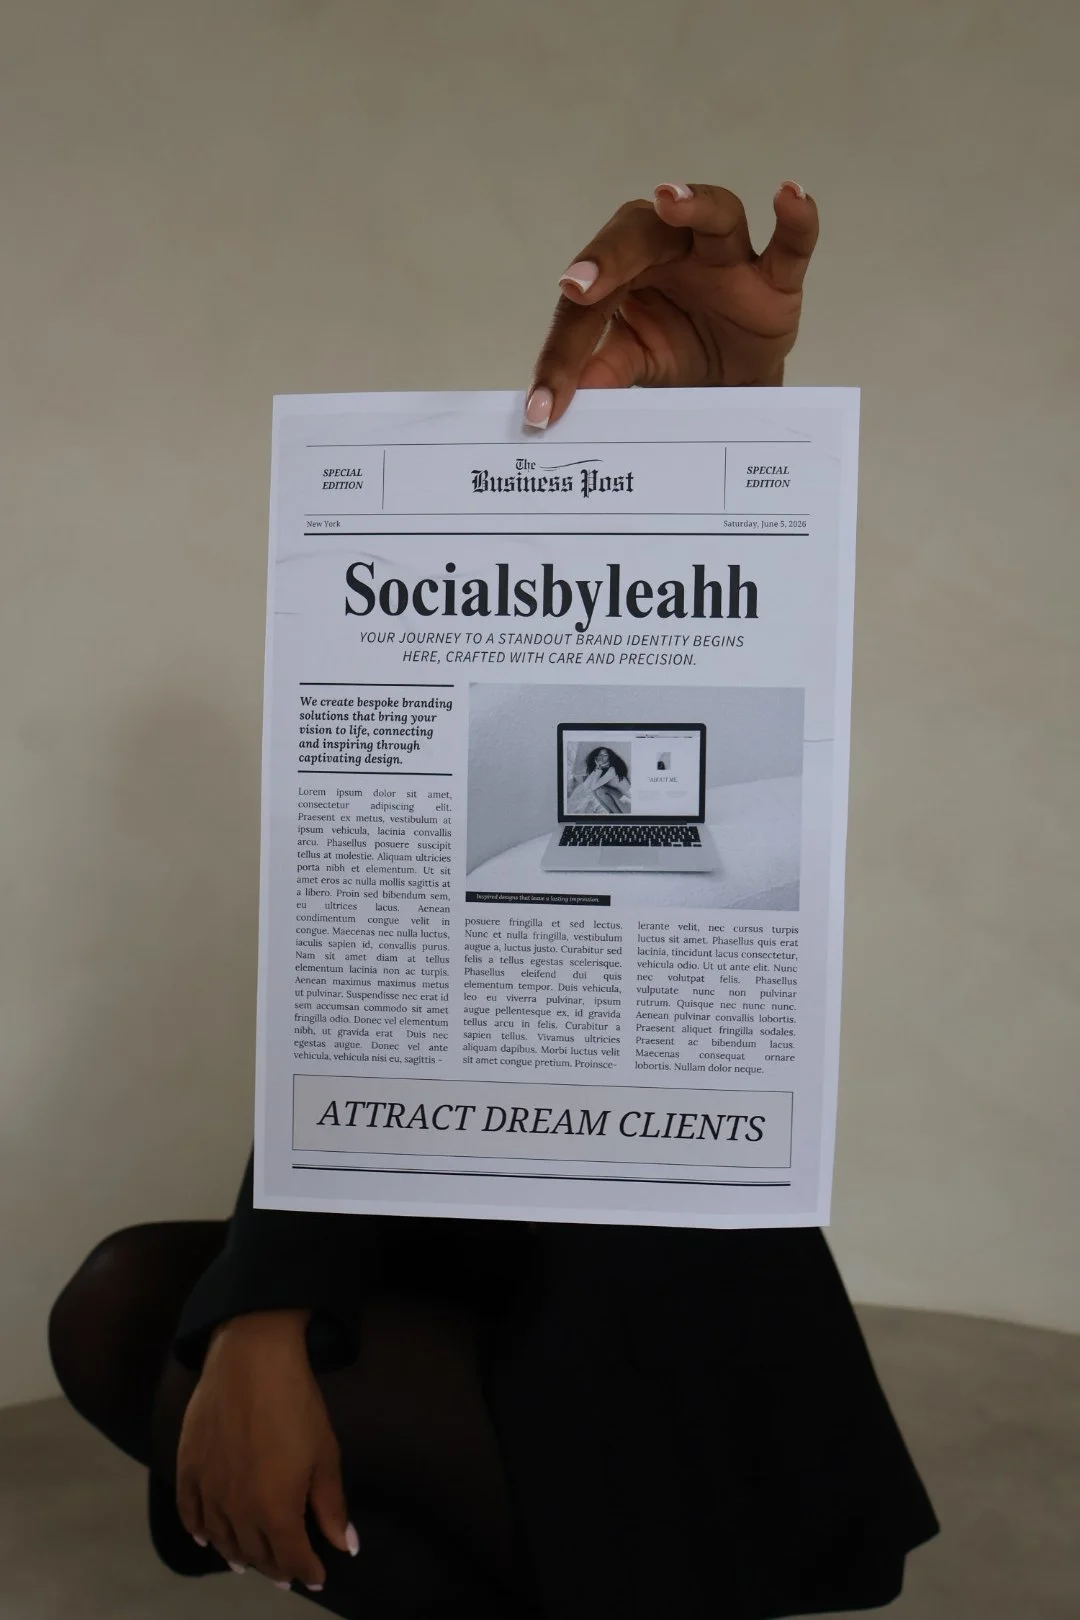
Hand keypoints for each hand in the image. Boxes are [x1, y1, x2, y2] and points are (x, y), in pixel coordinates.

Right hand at [176, 1311, 357, 1591]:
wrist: (251, 1357)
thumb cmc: (296, 1403)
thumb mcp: (325, 1454)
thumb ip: (331, 1506)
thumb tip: (346, 1546)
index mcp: (275, 1511)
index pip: (292, 1557)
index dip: (308, 1571)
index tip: (318, 1576)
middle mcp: (237, 1510)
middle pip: (256, 1553)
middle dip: (276, 1567)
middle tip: (287, 1574)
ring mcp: (208, 1490)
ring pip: (222, 1539)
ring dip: (239, 1554)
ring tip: (250, 1563)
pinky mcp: (187, 1468)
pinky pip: (189, 1513)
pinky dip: (199, 1531)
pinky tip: (207, 1538)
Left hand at [526, 181, 818, 427]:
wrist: (733, 379)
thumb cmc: (678, 354)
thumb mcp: (636, 364)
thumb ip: (603, 372)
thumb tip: (555, 404)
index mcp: (625, 271)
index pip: (587, 303)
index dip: (564, 352)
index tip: (544, 401)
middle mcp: (671, 249)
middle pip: (638, 234)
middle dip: (608, 258)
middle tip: (578, 286)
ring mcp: (727, 258)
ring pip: (713, 216)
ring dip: (694, 205)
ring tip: (668, 199)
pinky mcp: (776, 280)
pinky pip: (791, 244)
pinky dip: (796, 219)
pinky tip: (790, 196)